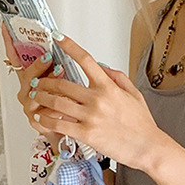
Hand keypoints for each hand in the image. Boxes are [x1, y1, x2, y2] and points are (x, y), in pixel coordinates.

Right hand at [1, 23, 66, 151]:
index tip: (6, 26)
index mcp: (31, 78)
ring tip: (60, 74)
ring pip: (34, 93)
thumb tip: (61, 41)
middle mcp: (27, 91)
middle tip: (49, 58)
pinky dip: (54, 107)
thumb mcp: (65, 81)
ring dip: (48, 83)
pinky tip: (63, 104)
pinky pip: (43, 113)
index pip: (17, 58)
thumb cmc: (68, 105)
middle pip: (27, 75)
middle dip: (37, 65)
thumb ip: (60, 65)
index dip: (10, 43)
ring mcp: (30, 106)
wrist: (70, 130)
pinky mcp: (37, 121)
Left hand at [28, 33, 163, 170]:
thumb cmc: (142, 125)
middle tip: (38, 82)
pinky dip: (47, 119)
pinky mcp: (86, 134)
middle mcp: (97, 99)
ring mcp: (90, 117)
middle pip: (62, 84)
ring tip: (36, 97)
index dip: (69, 46)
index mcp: (109, 88)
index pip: (86, 60)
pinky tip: (41, 117)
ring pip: (57, 102)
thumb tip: (102, 67)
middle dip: (45, 81)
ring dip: (42, 98)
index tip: (58, 37)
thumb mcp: (135, 95)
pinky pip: (60, 124)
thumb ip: (118, 78)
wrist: (148, 147)